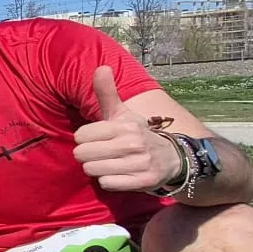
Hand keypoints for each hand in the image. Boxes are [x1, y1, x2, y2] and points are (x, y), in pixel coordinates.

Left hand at [73, 65, 182, 192]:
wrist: (171, 157)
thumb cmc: (136, 133)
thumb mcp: (122, 113)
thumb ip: (107, 93)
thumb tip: (102, 67)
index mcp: (124, 125)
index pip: (81, 135)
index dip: (84, 139)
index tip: (95, 139)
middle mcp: (133, 143)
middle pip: (83, 154)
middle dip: (88, 155)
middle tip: (101, 153)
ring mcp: (139, 163)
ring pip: (93, 170)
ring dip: (97, 169)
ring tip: (110, 163)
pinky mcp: (142, 181)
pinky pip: (107, 184)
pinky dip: (109, 181)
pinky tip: (119, 174)